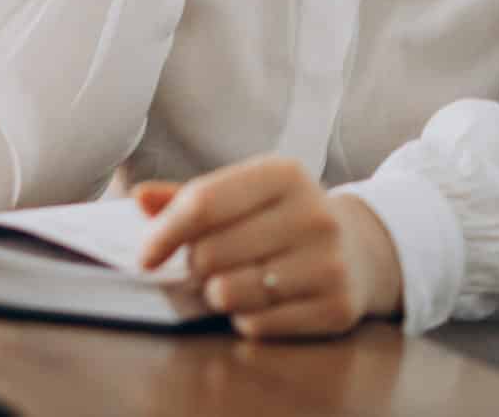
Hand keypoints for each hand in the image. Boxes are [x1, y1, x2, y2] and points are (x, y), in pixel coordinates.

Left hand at [134, 156, 403, 339]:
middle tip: (206, 264)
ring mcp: (329, 262)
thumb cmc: (281, 218)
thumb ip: (188, 197)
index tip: (146, 256)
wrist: (358, 248)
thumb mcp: (243, 194)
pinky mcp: (336, 307)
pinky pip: (257, 324)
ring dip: (217, 293)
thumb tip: (140, 197)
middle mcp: (313, 214)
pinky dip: (244, 318)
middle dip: (196, 264)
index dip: (164, 233)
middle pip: (212, 252)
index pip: (204, 203)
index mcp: (284, 174)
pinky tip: (259, 300)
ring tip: (231, 280)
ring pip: (231, 292)